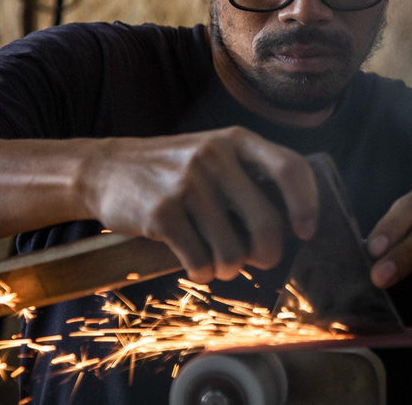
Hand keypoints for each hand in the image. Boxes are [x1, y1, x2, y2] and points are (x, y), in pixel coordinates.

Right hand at [86, 127, 317, 283]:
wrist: (105, 168)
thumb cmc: (169, 169)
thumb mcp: (210, 153)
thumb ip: (246, 174)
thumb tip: (287, 225)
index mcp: (235, 140)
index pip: (290, 168)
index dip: (307, 204)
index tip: (304, 231)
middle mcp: (215, 156)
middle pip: (268, 223)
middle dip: (267, 254)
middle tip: (257, 260)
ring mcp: (188, 184)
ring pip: (234, 252)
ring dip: (229, 269)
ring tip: (219, 264)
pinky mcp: (163, 213)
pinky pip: (200, 261)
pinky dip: (202, 272)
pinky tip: (195, 265)